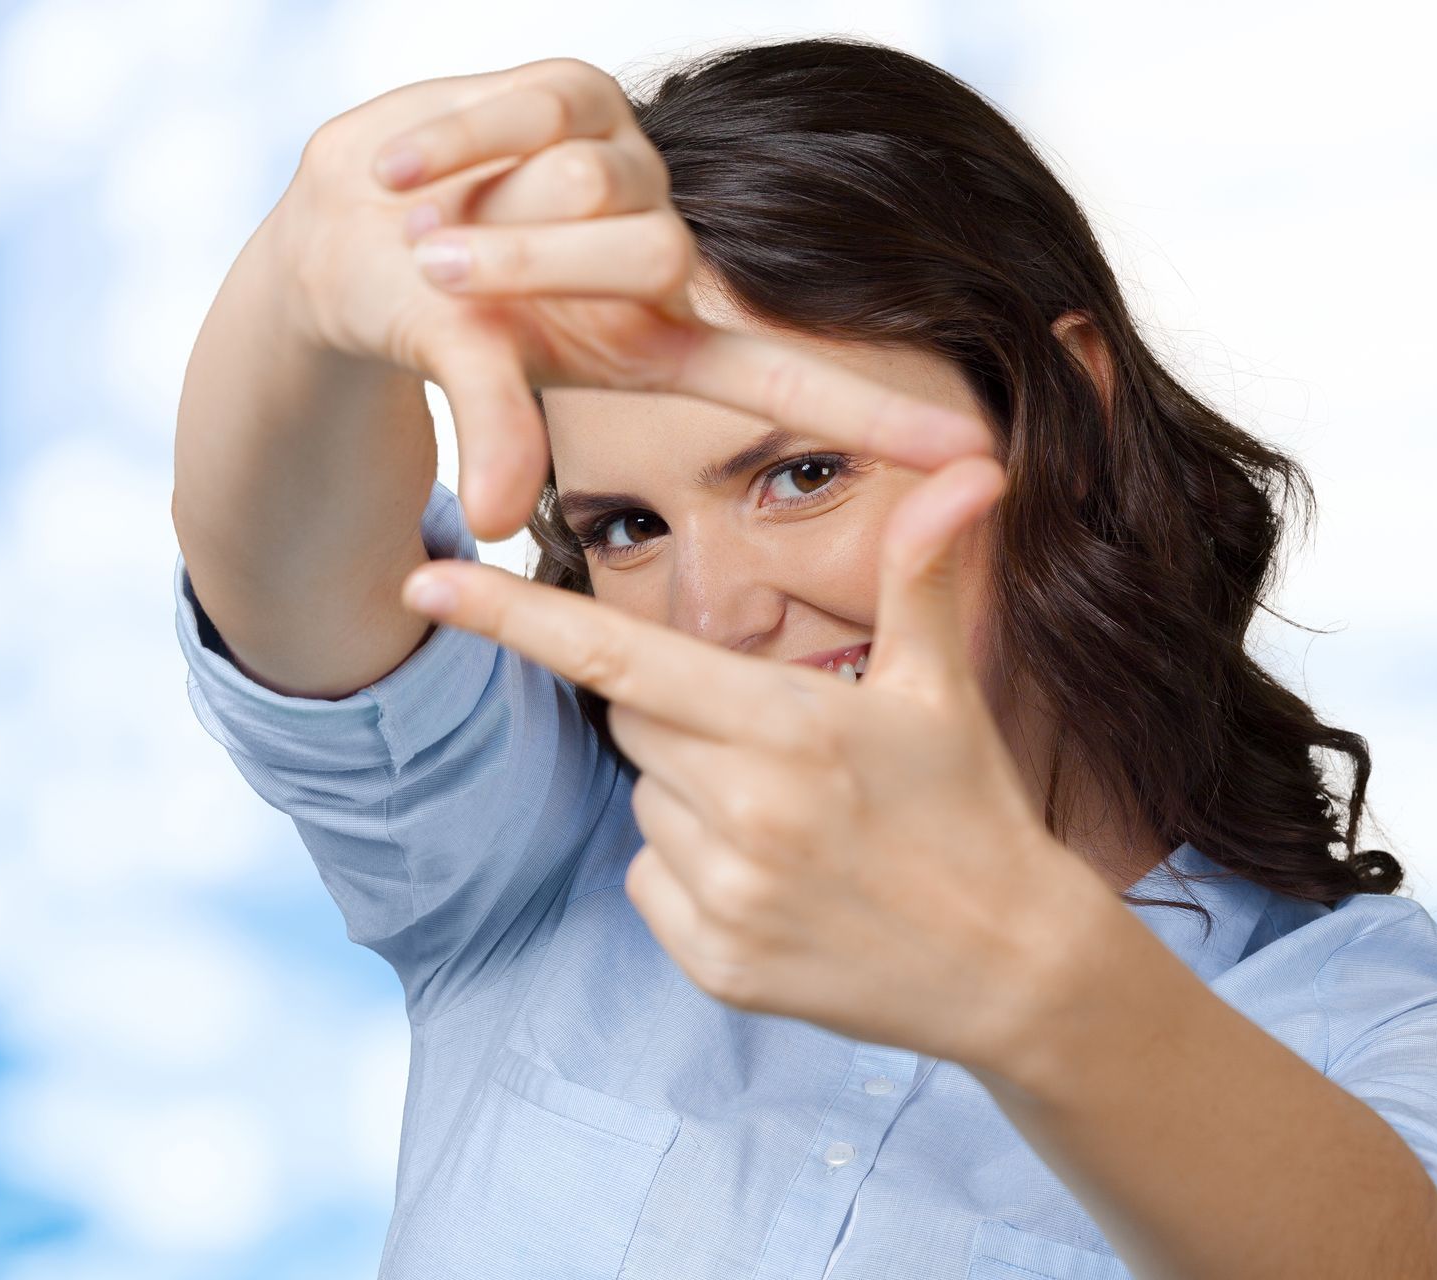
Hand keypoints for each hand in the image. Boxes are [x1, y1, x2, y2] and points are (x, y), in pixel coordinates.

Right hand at [284, 55, 992, 539]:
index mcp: (658, 336)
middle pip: (652, 251)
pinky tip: (400, 181)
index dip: (874, 414)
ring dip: (482, 219)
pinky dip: (448, 154)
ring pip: (586, 183)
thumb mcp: (467, 373)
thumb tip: (494, 517)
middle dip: (535, 266)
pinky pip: (521, 115)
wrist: (348, 227)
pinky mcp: (574, 91)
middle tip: (440, 275)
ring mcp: (630, 165)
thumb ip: (497, 430)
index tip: (975, 457)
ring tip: (418, 239)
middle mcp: (664, 249)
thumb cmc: (427, 319)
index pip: (786, 379)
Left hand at [396, 452, 1116, 1070]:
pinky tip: (776, 883)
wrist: (1010, 971)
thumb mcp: (942, 686)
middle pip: (631, 721)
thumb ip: (924, 572)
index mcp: (787, 728)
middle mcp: (743, 813)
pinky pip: (649, 881)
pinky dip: (691, 873)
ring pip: (645, 803)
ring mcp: (725, 897)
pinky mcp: (714, 963)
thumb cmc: (970, 810)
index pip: (619, 656)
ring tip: (793, 826)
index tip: (426, 582)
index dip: (514, 617)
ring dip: (691, 798)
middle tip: (776, 745)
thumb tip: (972, 464)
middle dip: (680, 714)